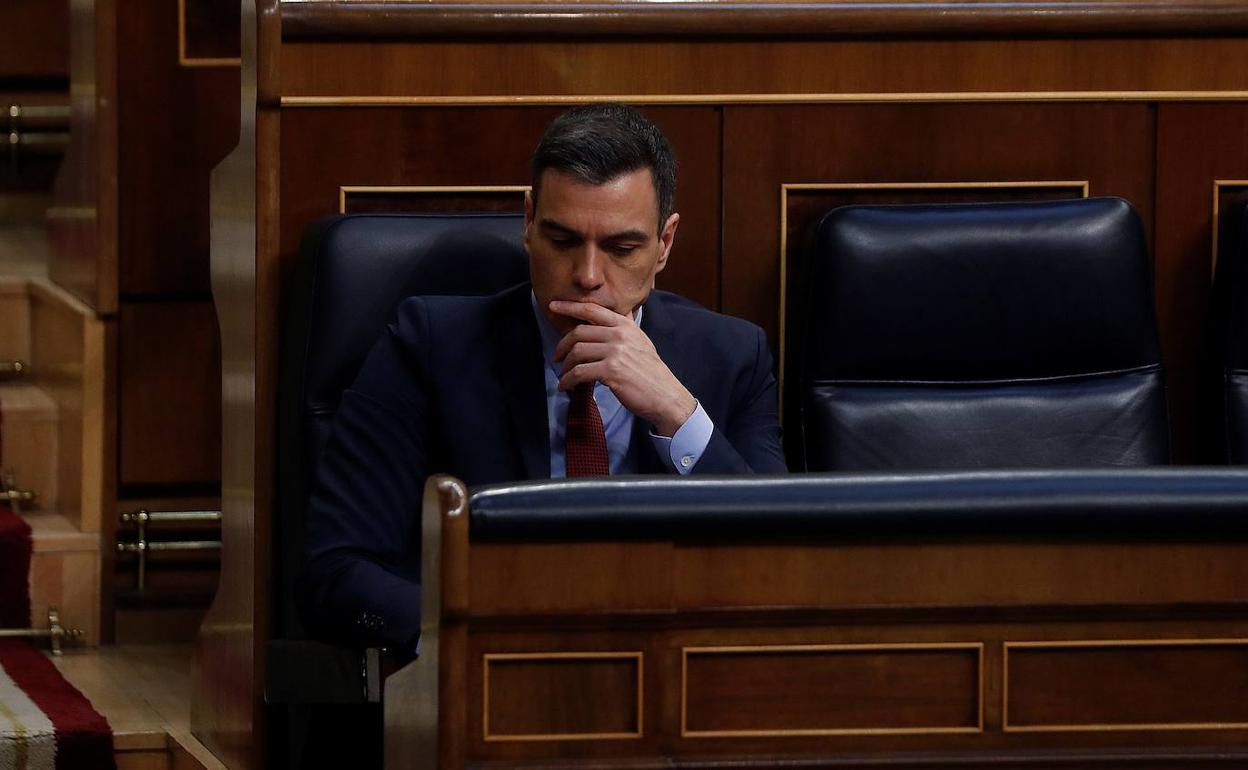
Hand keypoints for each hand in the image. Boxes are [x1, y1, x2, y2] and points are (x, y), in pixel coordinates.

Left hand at [550, 300, 696, 436]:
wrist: (665, 395)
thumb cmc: (651, 371)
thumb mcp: (642, 341)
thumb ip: (628, 326)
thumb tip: (624, 310)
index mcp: (625, 325)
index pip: (592, 309)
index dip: (569, 306)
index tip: (553, 306)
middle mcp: (620, 335)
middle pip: (578, 332)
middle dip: (562, 346)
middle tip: (557, 357)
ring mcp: (615, 352)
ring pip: (576, 352)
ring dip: (565, 366)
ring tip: (564, 375)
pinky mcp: (611, 371)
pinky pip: (579, 372)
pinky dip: (568, 381)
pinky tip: (566, 386)